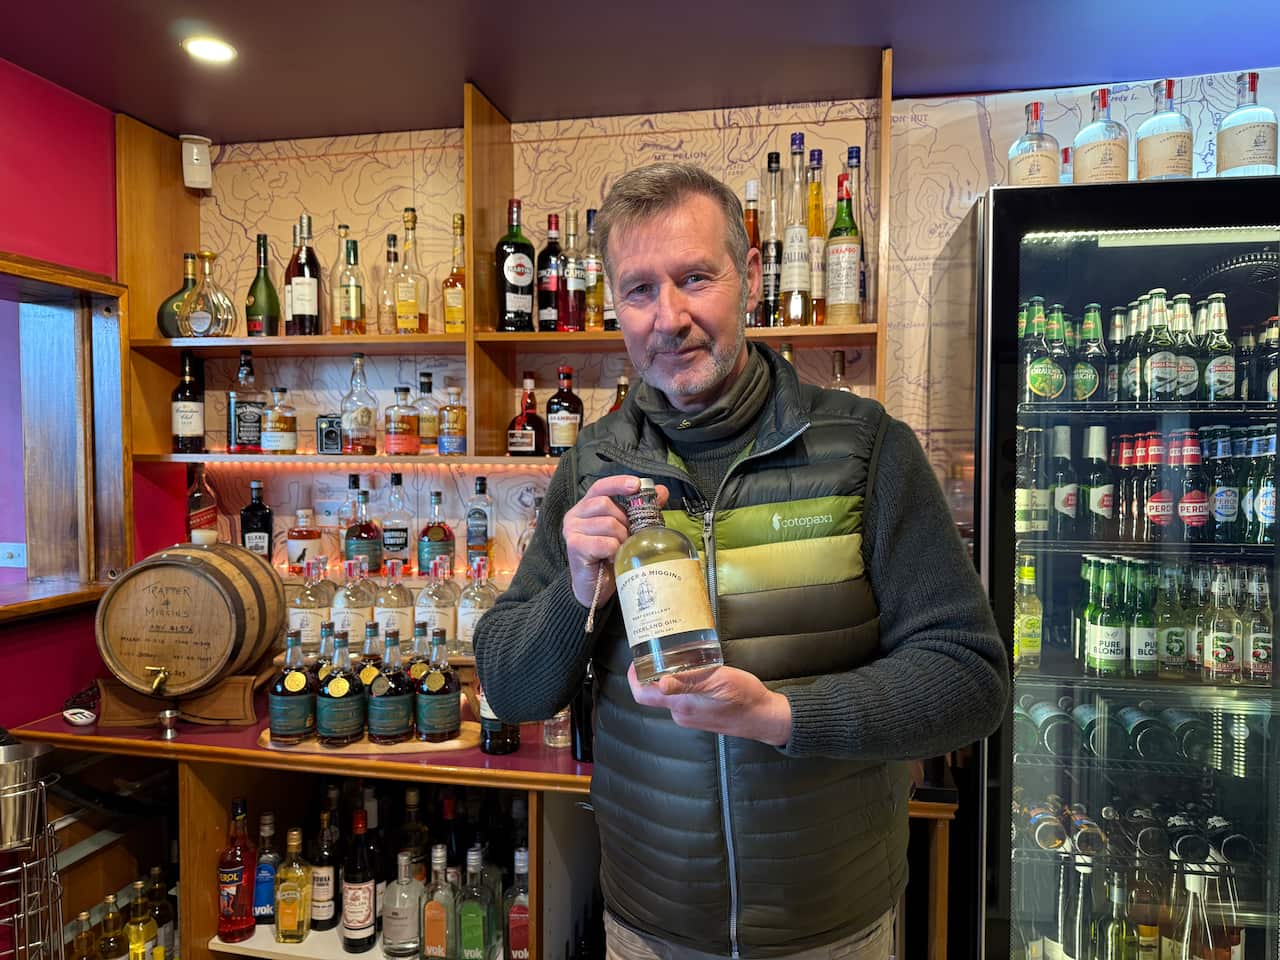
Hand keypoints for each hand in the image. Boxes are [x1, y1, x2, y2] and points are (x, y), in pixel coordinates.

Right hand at [563, 475, 668, 606]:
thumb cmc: (609, 556)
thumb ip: (641, 510)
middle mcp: (575, 515)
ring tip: (620, 550)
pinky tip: (612, 558)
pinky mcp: (574, 546)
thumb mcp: (627, 530)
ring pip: (608, 523)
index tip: (636, 485)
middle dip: (624, 520)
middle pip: (605, 504)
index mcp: (586, 507)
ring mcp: (572, 530)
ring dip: (621, 538)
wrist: (594, 587)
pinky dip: (614, 550)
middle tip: (628, 537)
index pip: (600, 486)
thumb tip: (662, 491)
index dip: (618, 483)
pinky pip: (605, 542)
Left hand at [627, 664, 792, 746]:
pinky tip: (697, 671)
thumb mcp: (719, 683)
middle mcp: (682, 713)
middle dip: (655, 670)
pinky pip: (684, 697)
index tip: (636, 659)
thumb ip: (690, 682)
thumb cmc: (745, 699)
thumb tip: (662, 683)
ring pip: (670, 693)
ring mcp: (691, 715)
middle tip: (660, 649)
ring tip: (680, 656)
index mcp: (682, 705)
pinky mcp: (701, 714)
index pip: (643, 695)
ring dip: (671, 675)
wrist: (765, 718)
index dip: (634, 677)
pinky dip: (684, 683)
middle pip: (655, 692)